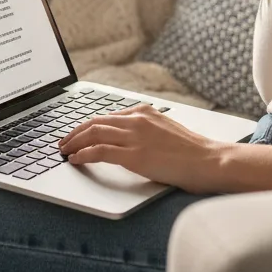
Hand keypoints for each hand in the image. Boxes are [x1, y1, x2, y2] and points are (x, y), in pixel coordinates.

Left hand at [58, 103, 225, 194]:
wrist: (208, 160)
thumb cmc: (190, 151)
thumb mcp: (165, 130)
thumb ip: (145, 129)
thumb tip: (126, 138)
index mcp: (144, 111)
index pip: (107, 115)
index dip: (87, 125)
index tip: (76, 133)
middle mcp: (137, 119)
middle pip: (96, 121)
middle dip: (75, 132)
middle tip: (63, 142)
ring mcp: (135, 135)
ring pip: (94, 133)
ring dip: (74, 142)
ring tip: (64, 151)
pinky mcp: (135, 155)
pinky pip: (100, 151)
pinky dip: (83, 154)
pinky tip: (75, 159)